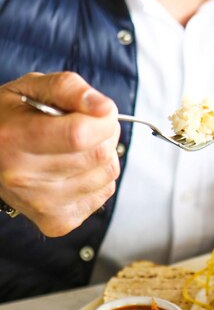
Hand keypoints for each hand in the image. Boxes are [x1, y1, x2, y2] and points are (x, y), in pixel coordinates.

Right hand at [0, 72, 120, 235]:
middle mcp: (24, 177)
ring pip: (107, 174)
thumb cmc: (10, 119)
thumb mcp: (31, 87)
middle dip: (105, 134)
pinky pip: (104, 193)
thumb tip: (104, 108)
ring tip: (78, 148)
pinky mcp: (57, 222)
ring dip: (102, 156)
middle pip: (99, 154)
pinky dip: (98, 178)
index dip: (103, 119)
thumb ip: (68, 88)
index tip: (101, 111)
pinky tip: (75, 169)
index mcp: (13, 139)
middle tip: (87, 126)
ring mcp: (41, 204)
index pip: (79, 134)